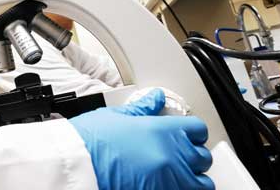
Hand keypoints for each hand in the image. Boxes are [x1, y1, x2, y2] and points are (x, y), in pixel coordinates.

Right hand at [69, 89, 213, 189]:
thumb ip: (142, 109)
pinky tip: (165, 182)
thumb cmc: (91, 141)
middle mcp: (172, 156)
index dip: (192, 131)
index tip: (186, 134)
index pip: (197, 129)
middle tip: (178, 154)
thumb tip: (156, 98)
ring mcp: (170, 180)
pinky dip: (180, 188)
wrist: (77, 166)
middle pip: (202, 156)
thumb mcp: (117, 116)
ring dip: (192, 177)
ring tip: (176, 174)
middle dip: (192, 155)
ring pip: (202, 183)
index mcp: (162, 130)